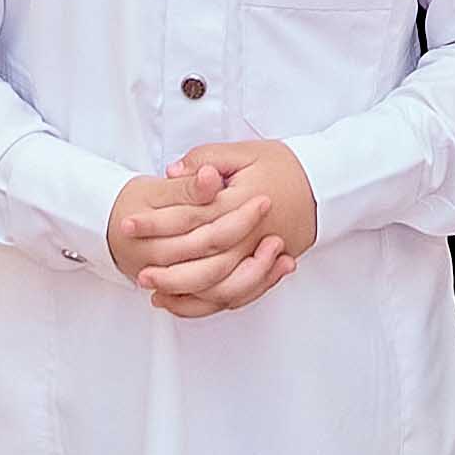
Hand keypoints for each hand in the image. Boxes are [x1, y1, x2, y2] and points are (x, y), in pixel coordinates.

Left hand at [138, 142, 316, 316]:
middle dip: (166, 270)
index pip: (190, 217)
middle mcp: (250, 235)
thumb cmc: (285, 166)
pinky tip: (183, 300)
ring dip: (184, 292)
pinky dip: (207, 303)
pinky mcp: (263, 269)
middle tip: (137, 271)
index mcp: (241, 203)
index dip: (156, 222)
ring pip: (217, 286)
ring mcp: (258, 256)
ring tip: (154, 291)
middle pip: (202, 261)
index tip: (128, 224)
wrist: (326, 185)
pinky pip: (234, 295)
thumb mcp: (247, 151)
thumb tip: (174, 170)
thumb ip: (209, 159)